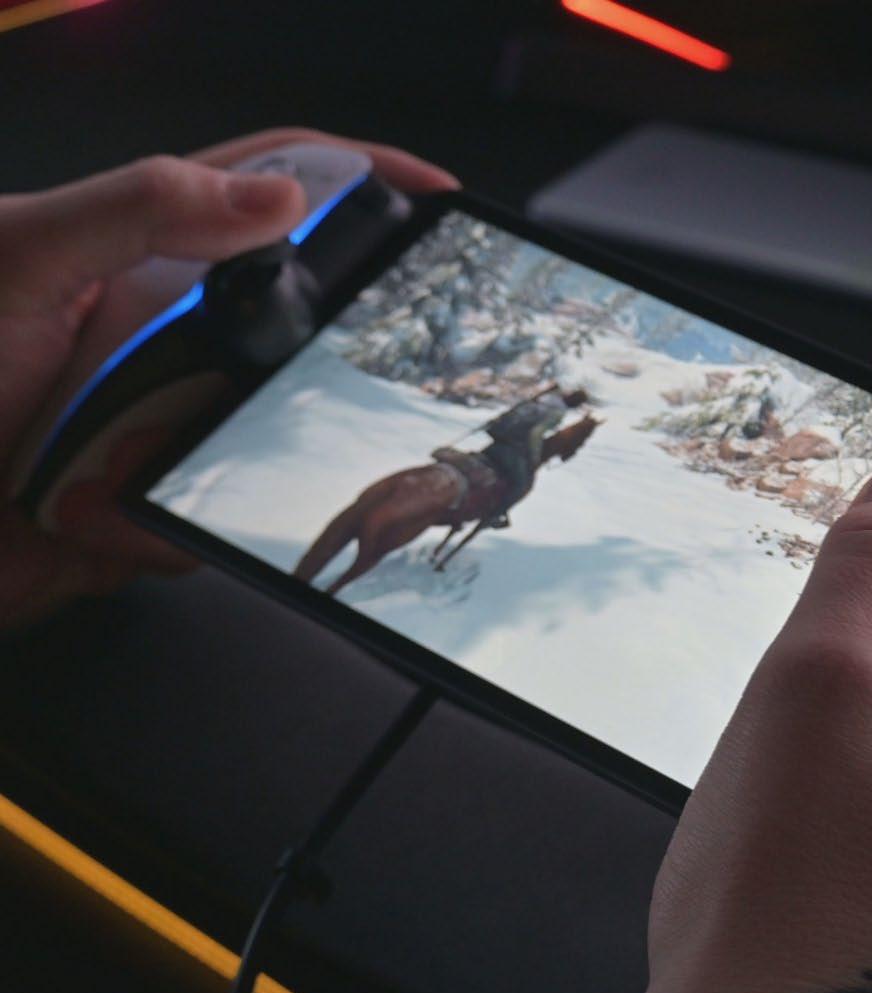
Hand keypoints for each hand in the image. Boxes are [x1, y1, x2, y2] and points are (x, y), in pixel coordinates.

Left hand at [0, 128, 457, 629]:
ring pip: (268, 437)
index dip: (357, 176)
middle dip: (334, 349)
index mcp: (143, 258)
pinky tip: (126, 523)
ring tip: (166, 463)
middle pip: (297, 327)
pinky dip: (186, 535)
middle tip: (353, 368)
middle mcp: (166, 338)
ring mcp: (164, 425)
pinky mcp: (154, 510)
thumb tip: (276, 194)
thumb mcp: (16, 258)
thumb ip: (139, 209)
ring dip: (256, 457)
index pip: (270, 190)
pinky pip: (219, 525)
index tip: (429, 194)